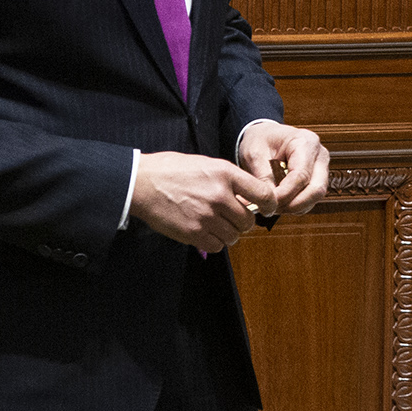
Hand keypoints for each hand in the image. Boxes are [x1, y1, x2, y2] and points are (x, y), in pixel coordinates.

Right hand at [129, 151, 275, 253]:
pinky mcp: (193, 233)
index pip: (262, 194)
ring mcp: (206, 216)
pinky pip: (217, 246)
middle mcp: (218, 195)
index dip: (269, 204)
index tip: (267, 208)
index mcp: (225, 174)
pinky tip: (205, 231)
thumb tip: (250, 198)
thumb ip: (230, 180)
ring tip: (215, 224)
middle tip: (232, 217)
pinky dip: (215, 242)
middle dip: (243, 222)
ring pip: (234, 236)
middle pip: (248, 221)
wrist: (142, 183)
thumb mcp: (207, 164)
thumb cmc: (173, 170)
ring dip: (228, 233)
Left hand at [239, 121, 331, 215]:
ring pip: (315, 197)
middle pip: (316, 189)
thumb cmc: (261, 140)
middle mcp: (319, 155)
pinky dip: (295, 205)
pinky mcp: (318, 179)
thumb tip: (269, 203)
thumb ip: (263, 178)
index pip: (301, 175)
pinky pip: (311, 199)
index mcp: (306, 142)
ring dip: (294, 206)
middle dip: (294, 204)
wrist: (265, 136)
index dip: (285, 194)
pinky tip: (279, 201)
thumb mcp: (255, 155)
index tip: (267, 203)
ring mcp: (322, 168)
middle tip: (272, 209)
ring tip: (272, 205)